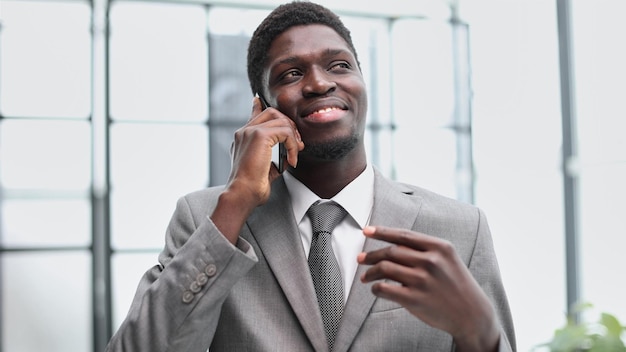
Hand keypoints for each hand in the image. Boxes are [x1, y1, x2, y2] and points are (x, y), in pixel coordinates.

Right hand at [210, 97, 303, 243]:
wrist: (242, 193)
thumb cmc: (251, 188)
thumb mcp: (264, 169)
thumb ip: (273, 157)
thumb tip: (288, 155)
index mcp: (242, 138)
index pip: (254, 115)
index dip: (259, 106)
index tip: (259, 100)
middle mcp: (244, 131)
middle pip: (272, 112)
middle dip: (289, 125)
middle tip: (297, 144)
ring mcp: (251, 131)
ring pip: (280, 120)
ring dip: (293, 135)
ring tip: (296, 152)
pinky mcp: (259, 135)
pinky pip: (285, 132)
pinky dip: (293, 145)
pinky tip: (292, 160)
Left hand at [357, 226, 499, 351]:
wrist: (472, 313)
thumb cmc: (456, 284)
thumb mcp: (447, 259)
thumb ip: (424, 249)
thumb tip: (391, 245)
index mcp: (439, 247)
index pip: (403, 235)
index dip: (381, 232)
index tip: (366, 231)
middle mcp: (431, 261)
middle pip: (391, 251)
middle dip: (371, 255)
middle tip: (361, 258)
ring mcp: (423, 280)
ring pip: (385, 268)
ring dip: (370, 272)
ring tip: (365, 276)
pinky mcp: (415, 299)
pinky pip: (385, 289)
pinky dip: (376, 288)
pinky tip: (376, 289)